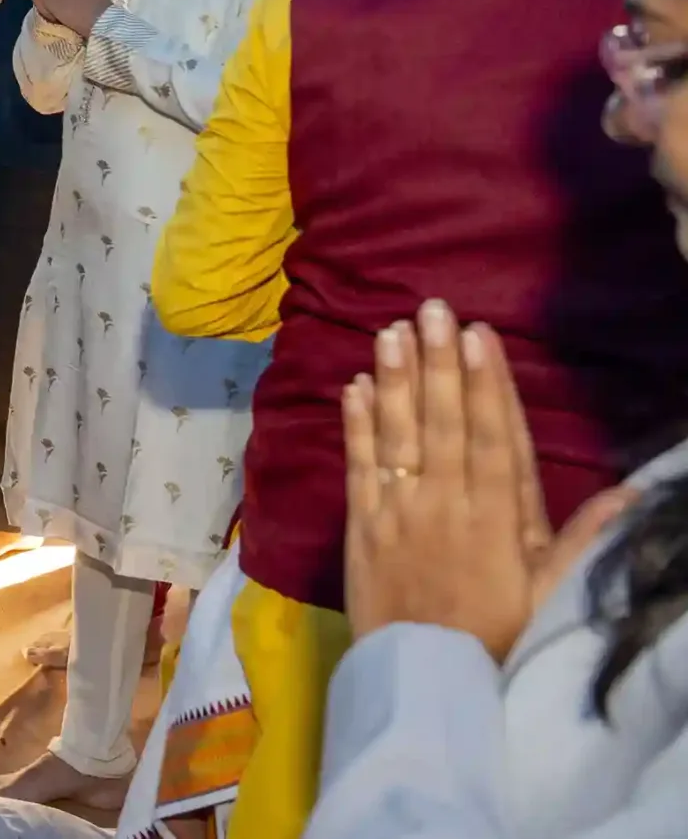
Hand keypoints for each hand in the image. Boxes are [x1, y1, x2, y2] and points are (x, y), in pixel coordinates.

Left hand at [341, 301, 639, 659]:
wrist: (427, 678)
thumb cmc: (497, 633)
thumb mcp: (550, 592)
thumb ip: (583, 540)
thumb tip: (632, 493)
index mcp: (497, 519)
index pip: (492, 438)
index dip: (485, 385)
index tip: (480, 337)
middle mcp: (446, 505)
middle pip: (443, 424)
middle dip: (439, 364)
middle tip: (434, 310)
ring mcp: (399, 511)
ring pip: (398, 435)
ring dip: (395, 380)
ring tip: (393, 330)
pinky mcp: (361, 525)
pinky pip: (358, 466)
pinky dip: (356, 424)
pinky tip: (355, 385)